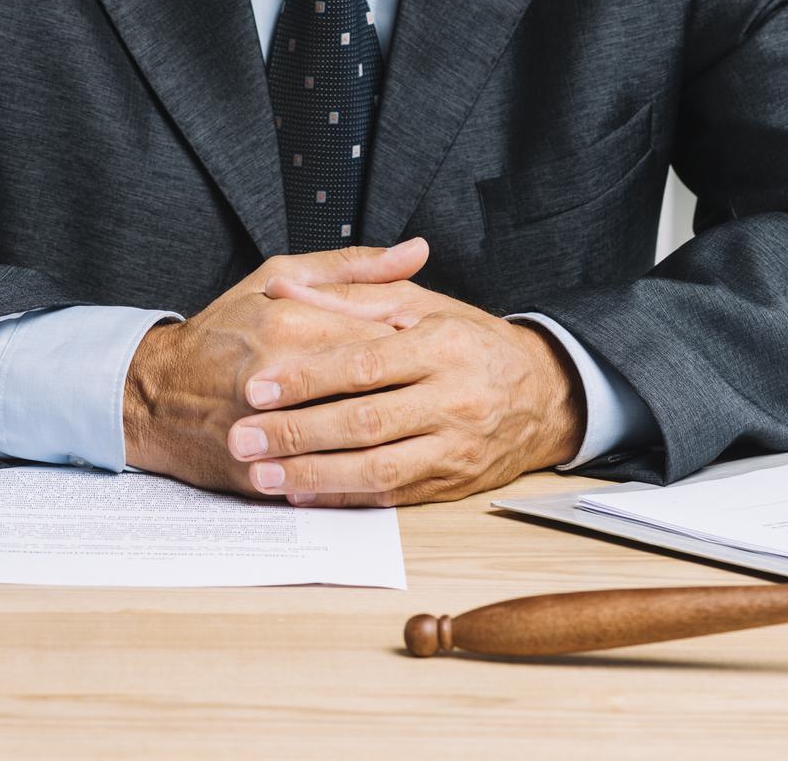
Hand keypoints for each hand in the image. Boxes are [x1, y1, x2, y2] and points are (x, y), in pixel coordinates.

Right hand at [122, 239, 429, 495]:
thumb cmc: (221, 332)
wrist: (154, 395)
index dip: (417, 346)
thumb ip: (352, 268)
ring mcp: (267, 426)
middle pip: (372, 389)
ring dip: (391, 435)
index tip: (439, 349)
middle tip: (438, 391)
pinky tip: (382, 463)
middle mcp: (277, 374)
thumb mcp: (277, 279)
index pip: (377, 335)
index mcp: (287, 323)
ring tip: (416, 428)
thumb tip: (417, 251)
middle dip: (410, 392)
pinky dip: (358, 473)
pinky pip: (325, 476)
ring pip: (352, 438)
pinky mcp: (261, 468)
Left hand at [221, 242, 587, 505]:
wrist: (545, 395)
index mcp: (443, 345)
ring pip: (377, 468)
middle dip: (297, 433)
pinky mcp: (452, 482)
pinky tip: (302, 492)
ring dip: (313, 475)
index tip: (257, 387)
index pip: (363, 364)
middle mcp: (454, 399)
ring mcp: (456, 447)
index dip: (307, 378)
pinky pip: (392, 495)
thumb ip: (350, 294)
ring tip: (261, 475)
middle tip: (242, 437)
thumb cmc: (469, 342)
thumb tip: (285, 290)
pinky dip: (343, 496)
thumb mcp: (419, 304)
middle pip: (365, 421)